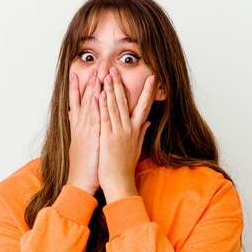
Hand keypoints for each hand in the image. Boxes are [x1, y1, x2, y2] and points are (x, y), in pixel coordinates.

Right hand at [66, 69, 101, 195]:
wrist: (80, 182)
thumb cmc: (84, 167)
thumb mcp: (81, 145)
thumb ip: (80, 129)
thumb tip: (74, 117)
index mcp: (79, 129)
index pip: (78, 104)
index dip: (78, 89)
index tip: (78, 75)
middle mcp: (80, 127)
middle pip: (83, 102)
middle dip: (87, 85)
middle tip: (91, 68)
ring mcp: (85, 132)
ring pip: (88, 107)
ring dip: (92, 91)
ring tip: (95, 75)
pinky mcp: (91, 139)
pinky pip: (93, 120)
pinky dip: (94, 107)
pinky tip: (96, 95)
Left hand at [98, 67, 158, 203]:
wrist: (119, 182)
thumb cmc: (125, 167)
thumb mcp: (137, 148)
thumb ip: (142, 133)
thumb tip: (149, 122)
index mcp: (135, 130)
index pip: (143, 106)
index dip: (148, 92)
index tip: (152, 78)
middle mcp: (128, 129)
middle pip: (124, 102)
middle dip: (119, 84)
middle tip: (115, 69)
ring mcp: (118, 132)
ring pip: (113, 106)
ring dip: (109, 89)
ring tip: (106, 74)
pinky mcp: (107, 137)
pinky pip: (104, 117)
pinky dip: (102, 105)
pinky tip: (100, 93)